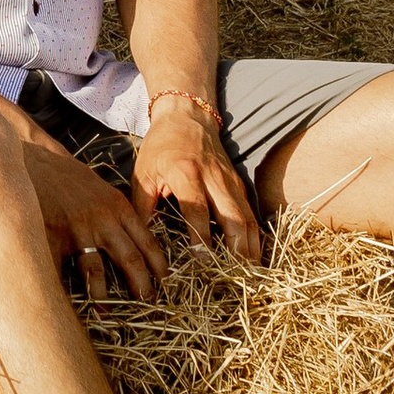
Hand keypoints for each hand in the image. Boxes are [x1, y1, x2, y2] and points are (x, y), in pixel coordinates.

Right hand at [12, 129, 165, 305]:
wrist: (35, 159)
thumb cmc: (69, 179)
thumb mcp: (102, 192)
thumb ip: (119, 216)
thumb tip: (138, 244)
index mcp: (118, 208)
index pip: (146, 241)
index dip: (158, 266)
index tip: (166, 285)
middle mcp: (102, 219)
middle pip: (129, 259)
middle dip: (141, 286)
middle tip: (148, 307)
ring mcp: (76, 228)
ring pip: (96, 270)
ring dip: (103, 296)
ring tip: (107, 316)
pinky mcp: (51, 234)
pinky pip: (59, 268)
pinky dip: (64, 289)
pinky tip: (68, 305)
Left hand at [130, 99, 260, 262]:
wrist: (188, 116)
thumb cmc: (161, 146)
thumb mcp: (144, 172)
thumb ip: (141, 206)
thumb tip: (138, 240)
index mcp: (186, 173)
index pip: (197, 210)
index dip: (201, 238)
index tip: (202, 264)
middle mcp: (214, 177)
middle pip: (232, 217)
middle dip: (237, 250)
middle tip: (236, 278)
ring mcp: (231, 180)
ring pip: (247, 217)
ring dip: (251, 248)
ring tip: (250, 275)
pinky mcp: (240, 183)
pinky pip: (251, 213)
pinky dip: (255, 236)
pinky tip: (255, 257)